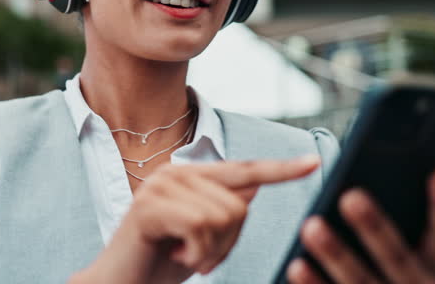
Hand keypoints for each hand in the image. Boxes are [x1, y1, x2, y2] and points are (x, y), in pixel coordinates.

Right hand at [75, 155, 320, 283]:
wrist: (120, 283)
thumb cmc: (161, 262)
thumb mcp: (203, 235)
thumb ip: (225, 206)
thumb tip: (256, 182)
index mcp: (190, 175)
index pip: (244, 169)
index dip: (280, 169)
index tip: (314, 163)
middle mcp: (175, 172)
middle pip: (239, 204)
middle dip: (229, 243)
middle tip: (202, 257)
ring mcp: (160, 186)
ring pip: (222, 216)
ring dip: (212, 251)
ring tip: (188, 256)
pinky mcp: (149, 205)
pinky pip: (200, 227)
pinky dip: (196, 254)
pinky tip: (178, 255)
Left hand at [287, 167, 434, 283]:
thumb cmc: (394, 278)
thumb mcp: (413, 261)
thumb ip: (403, 227)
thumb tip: (375, 182)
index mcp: (433, 268)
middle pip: (397, 256)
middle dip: (374, 227)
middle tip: (350, 197)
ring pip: (361, 281)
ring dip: (336, 255)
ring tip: (311, 226)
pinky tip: (295, 265)